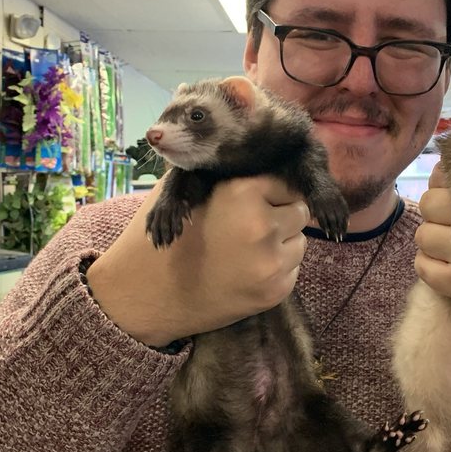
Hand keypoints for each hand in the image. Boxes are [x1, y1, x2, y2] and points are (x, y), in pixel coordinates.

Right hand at [87, 176, 309, 346]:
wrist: (150, 295)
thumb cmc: (167, 237)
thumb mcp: (186, 190)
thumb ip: (223, 173)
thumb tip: (258, 156)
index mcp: (242, 192)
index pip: (286, 182)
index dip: (270, 191)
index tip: (254, 201)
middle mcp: (263, 225)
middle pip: (300, 211)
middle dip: (280, 216)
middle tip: (248, 227)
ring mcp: (272, 262)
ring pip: (300, 241)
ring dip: (282, 242)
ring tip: (246, 249)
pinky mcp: (276, 291)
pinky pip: (293, 268)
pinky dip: (277, 268)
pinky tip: (246, 270)